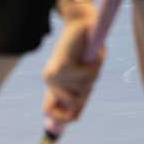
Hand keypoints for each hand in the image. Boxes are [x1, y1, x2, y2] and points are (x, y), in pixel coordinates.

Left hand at [42, 1, 104, 124]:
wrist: (82, 24)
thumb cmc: (86, 50)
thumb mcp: (84, 77)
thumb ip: (79, 96)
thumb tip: (72, 120)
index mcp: (53, 84)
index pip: (49, 111)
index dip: (62, 119)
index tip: (73, 117)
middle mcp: (50, 80)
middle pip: (74, 104)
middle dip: (86, 93)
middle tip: (88, 73)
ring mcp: (54, 75)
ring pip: (83, 90)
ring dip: (92, 77)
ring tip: (88, 60)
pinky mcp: (62, 66)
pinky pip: (86, 77)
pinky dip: (94, 67)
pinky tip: (89, 55)